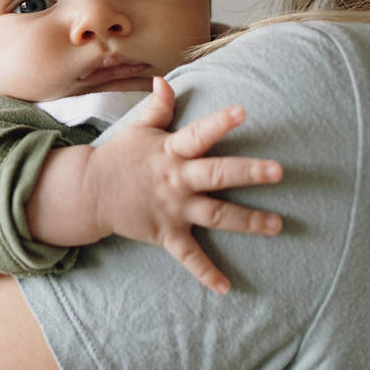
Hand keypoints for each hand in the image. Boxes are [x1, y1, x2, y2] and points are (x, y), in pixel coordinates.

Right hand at [86, 77, 281, 293]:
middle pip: (215, 174)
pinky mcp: (167, 234)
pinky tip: (226, 288)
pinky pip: (189, 257)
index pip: (199, 134)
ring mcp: (173, 209)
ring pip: (215, 215)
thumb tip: (164, 81)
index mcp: (171, 152)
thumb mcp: (138, 128)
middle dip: (247, 173)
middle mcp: (176, 180)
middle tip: (278, 171)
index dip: (220, 123)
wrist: (91, 192)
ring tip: (276, 224)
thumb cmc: (121, 156)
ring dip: (247, 221)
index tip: (243, 111)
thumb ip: (158, 107)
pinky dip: (206, 273)